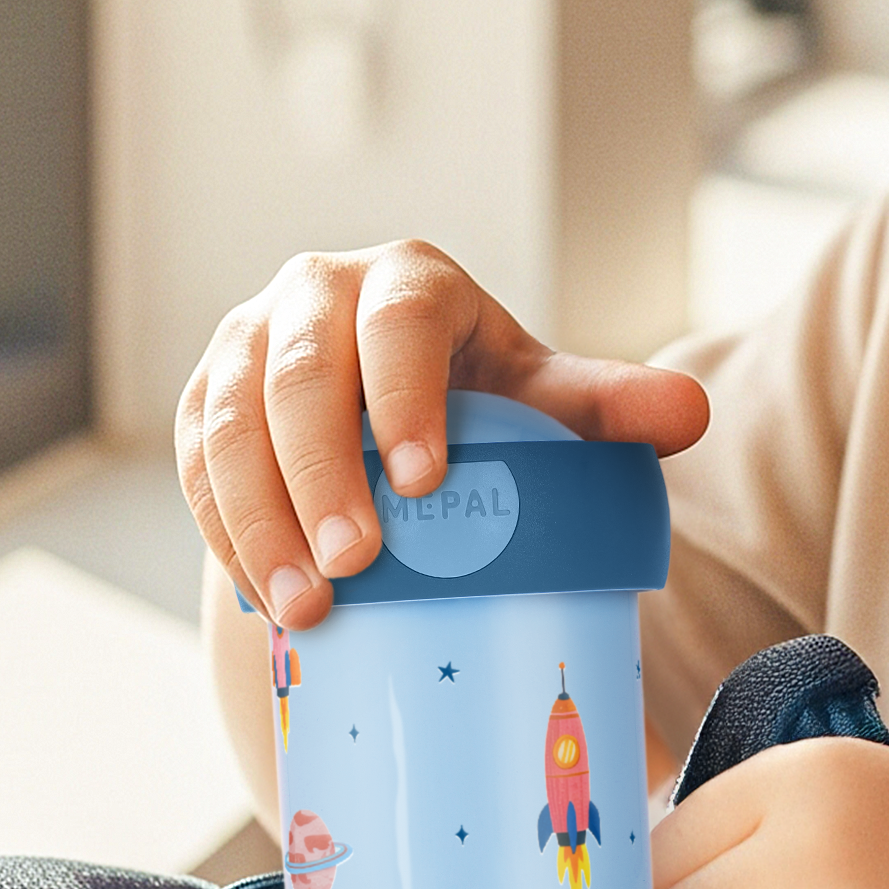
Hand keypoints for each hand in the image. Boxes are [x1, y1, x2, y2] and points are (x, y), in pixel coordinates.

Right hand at [175, 240, 707, 626]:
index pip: (399, 323)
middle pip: (300, 376)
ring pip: (231, 421)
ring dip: (258, 517)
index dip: (404, 395)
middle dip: (320, 475)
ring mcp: (249, 344)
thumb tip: (690, 414)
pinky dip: (224, 529)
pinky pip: (198, 461)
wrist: (391, 411)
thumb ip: (611, 406)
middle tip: (355, 567)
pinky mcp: (207, 400)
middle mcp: (315, 295)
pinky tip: (262, 594)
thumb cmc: (480, 400)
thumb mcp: (543, 399)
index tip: (422, 483)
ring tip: (305, 605)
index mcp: (408, 283)